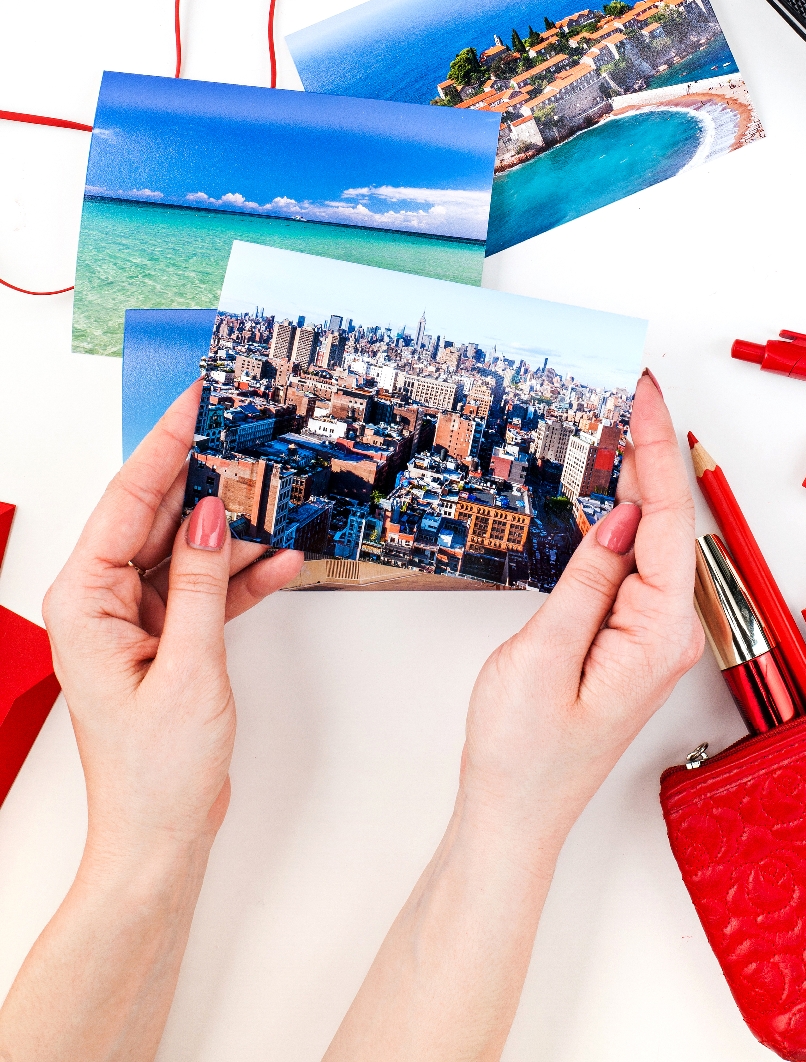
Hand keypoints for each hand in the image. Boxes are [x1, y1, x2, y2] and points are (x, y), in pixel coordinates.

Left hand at [42, 379, 301, 860]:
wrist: (162, 840)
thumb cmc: (154, 772)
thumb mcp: (187, 667)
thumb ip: (201, 582)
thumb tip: (210, 514)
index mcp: (84, 601)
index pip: (128, 500)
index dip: (165, 445)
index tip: (195, 402)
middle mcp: (103, 601)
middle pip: (159, 514)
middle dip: (207, 475)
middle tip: (250, 432)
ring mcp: (138, 618)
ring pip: (189, 546)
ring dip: (236, 527)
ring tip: (281, 491)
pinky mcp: (170, 637)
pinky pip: (208, 585)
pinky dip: (244, 573)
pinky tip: (284, 556)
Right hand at [321, 370, 703, 1061]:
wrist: (512, 819)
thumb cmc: (523, 754)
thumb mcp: (542, 655)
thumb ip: (587, 579)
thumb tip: (618, 513)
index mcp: (659, 632)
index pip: (664, 517)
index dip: (655, 447)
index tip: (645, 394)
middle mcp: (668, 631)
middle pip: (668, 518)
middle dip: (654, 448)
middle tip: (634, 387)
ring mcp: (651, 635)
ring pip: (654, 536)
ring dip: (640, 477)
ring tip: (624, 417)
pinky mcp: (629, 638)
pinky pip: (635, 561)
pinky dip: (625, 515)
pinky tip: (612, 486)